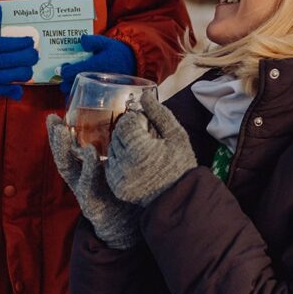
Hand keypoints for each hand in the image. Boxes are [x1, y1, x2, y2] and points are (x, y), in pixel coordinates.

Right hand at [0, 3, 38, 100]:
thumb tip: (1, 8)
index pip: (12, 44)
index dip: (25, 43)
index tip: (31, 41)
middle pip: (17, 60)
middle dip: (30, 57)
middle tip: (34, 54)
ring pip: (14, 76)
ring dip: (25, 72)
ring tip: (28, 67)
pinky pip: (3, 90)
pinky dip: (13, 90)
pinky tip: (20, 87)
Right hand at [47, 114, 140, 248]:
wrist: (131, 230)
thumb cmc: (127, 197)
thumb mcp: (120, 170)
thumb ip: (121, 150)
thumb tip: (130, 121)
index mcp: (86, 171)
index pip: (70, 149)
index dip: (60, 134)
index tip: (54, 116)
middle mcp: (81, 180)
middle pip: (63, 157)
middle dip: (55, 139)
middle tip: (52, 120)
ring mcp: (85, 193)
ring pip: (69, 170)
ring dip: (64, 149)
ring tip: (62, 131)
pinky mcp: (93, 205)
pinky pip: (88, 185)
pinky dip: (89, 168)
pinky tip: (90, 154)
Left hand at [59, 34, 135, 95]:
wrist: (134, 63)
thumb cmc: (118, 52)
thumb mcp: (106, 42)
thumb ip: (92, 41)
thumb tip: (81, 41)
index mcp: (93, 66)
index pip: (70, 72)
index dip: (63, 70)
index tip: (64, 67)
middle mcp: (93, 79)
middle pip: (69, 85)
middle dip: (64, 80)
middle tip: (67, 74)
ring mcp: (97, 89)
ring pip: (76, 93)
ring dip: (70, 88)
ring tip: (73, 80)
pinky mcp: (101, 94)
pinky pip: (85, 98)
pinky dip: (79, 94)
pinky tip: (81, 87)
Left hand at [106, 90, 196, 206]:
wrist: (180, 199)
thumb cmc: (181, 164)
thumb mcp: (177, 135)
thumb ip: (159, 113)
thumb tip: (145, 94)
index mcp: (140, 149)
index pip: (126, 123)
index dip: (138, 122)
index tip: (148, 129)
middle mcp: (124, 164)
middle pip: (117, 135)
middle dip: (129, 134)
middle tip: (146, 141)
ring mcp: (119, 177)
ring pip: (112, 150)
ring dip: (124, 147)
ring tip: (142, 154)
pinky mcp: (116, 187)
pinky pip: (111, 166)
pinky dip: (120, 162)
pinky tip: (137, 165)